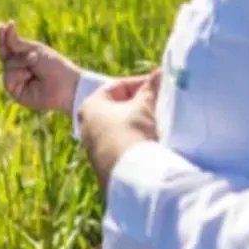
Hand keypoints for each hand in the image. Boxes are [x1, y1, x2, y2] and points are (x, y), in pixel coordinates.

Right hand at [0, 21, 79, 114]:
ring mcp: (17, 80)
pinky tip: (29, 75)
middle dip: (6, 44)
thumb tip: (5, 27)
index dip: (3, 37)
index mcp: (26, 57)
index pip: (10, 47)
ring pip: (6, 65)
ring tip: (34, 61)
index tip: (1, 25)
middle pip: (4, 55)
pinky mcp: (16, 92)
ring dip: (19, 61)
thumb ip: (17, 43)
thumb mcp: (35, 50)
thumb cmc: (54, 66)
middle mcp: (20, 68)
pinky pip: (8, 79)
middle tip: (4, 29)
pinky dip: (18, 74)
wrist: (64, 85)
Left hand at [78, 69, 160, 188]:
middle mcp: (86, 125)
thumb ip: (151, 88)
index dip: (142, 84)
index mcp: (90, 106)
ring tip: (159, 123)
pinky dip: (135, 141)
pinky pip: (121, 146)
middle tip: (162, 103)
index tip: (160, 86)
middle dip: (141, 105)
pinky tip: (151, 142)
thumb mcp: (143, 106)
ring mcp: (93, 147)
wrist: (129, 175)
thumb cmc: (131, 132)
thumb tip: (161, 72)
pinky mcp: (103, 165)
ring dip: (139, 124)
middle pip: (119, 108)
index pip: (119, 87)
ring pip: (120, 128)